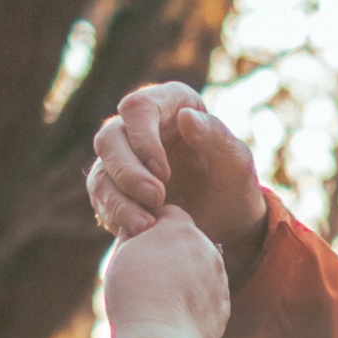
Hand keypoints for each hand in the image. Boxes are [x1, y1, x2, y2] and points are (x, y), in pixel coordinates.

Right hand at [89, 83, 266, 265]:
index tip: (165, 173)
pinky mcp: (114, 189)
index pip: (138, 107)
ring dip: (118, 201)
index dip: (143, 139)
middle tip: (157, 199)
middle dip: (128, 173)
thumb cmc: (233, 181)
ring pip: (100, 172)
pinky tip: (139, 232)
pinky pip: (101, 200)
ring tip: (146, 225)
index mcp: (169, 104)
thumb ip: (216, 136)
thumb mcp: (237, 162)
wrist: (225, 221)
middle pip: (109, 138)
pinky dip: (117, 217)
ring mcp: (122, 158)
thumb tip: (185, 116)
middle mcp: (137, 127)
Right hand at [104, 206, 230, 337]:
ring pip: (201, 271)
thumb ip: (132, 238)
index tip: (141, 244)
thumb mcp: (121, 256)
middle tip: (150, 276)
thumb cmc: (134, 294)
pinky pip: (208, 299)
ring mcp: (219, 279)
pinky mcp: (224, 307)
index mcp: (181, 229)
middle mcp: (208, 248)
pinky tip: (175, 317)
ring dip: (186, 280)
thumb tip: (134, 232)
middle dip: (173, 254)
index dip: (154, 229)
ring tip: (162, 301)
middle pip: (189, 244)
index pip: (170, 215)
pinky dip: (195, 304)